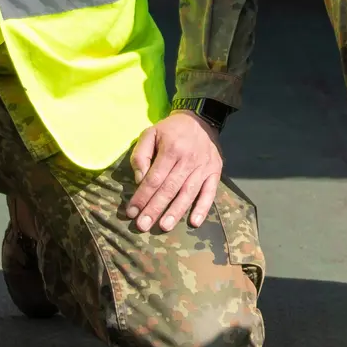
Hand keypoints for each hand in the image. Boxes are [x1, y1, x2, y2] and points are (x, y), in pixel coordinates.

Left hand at [124, 111, 223, 232]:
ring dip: (176, 211)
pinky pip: (210, 192)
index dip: (142, 196)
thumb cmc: (171, 130)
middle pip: (169, 188)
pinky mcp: (215, 171)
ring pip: (188, 193)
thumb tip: (140, 180)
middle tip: (142, 225)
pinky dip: (203, 207)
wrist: (201, 120)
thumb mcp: (150, 133)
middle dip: (154, 208)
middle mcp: (188, 159)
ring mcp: (203, 167)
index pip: (154, 178)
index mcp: (171, 149)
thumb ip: (141, 155)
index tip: (131, 212)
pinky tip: (194, 222)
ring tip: (164, 226)